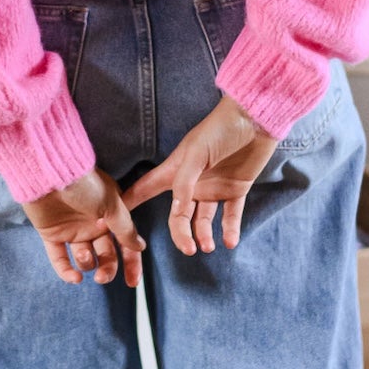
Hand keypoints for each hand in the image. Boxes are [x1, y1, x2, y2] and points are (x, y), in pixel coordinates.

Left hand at [22, 169, 145, 287]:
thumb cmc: (84, 184)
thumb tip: (140, 246)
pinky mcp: (51, 234)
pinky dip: (66, 271)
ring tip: (84, 256)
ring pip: (85, 259)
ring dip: (87, 264)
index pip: (125, 243)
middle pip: (105, 255)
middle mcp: (93, 224)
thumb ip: (126, 229)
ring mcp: (72, 229)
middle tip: (102, 277)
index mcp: (111, 215)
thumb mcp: (112, 205)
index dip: (131, 263)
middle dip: (107, 269)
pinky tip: (73, 277)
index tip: (132, 282)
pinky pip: (60, 259)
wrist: (50, 173)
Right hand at [123, 98, 278, 254]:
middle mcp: (192, 183)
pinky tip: (230, 242)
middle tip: (188, 249)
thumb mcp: (196, 152)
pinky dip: (230, 230)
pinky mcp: (236, 190)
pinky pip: (231, 215)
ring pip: (203, 220)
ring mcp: (214, 187)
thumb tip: (176, 212)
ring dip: (204, 235)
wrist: (254, 119)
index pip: (146, 189)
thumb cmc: (220, 128)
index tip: (113, 222)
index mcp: (175, 170)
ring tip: (208, 246)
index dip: (131, 203)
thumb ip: (184, 183)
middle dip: (181, 234)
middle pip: (178, 215)